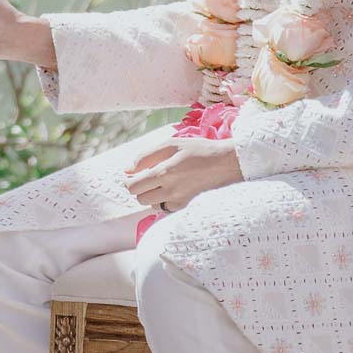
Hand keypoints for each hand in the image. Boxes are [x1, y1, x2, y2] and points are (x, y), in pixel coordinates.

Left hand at [123, 136, 243, 211]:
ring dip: (151, 194)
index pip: (133, 186)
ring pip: (151, 205)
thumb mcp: (171, 144)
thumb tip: (127, 169)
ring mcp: (179, 201)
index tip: (133, 174)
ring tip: (162, 181)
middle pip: (139, 198)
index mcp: (164, 172)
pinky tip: (172, 188)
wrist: (226, 164)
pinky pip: (165, 208)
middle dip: (139, 187)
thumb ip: (145, 156)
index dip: (128, 180)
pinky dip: (163, 200)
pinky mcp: (186, 206)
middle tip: (147, 176)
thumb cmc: (198, 150)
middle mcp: (170, 190)